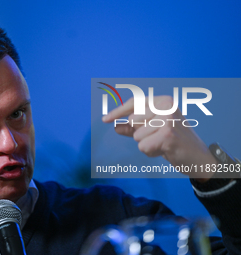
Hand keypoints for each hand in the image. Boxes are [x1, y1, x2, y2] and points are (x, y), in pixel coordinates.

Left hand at [102, 96, 216, 180]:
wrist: (198, 158)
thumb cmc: (175, 142)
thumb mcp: (153, 131)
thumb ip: (134, 128)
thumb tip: (115, 127)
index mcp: (163, 101)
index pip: (134, 103)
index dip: (118, 112)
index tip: (104, 120)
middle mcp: (166, 106)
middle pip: (133, 121)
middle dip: (141, 133)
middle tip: (159, 137)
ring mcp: (167, 120)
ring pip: (137, 136)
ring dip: (147, 144)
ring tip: (164, 144)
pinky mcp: (167, 134)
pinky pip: (143, 146)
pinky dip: (151, 152)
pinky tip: (166, 150)